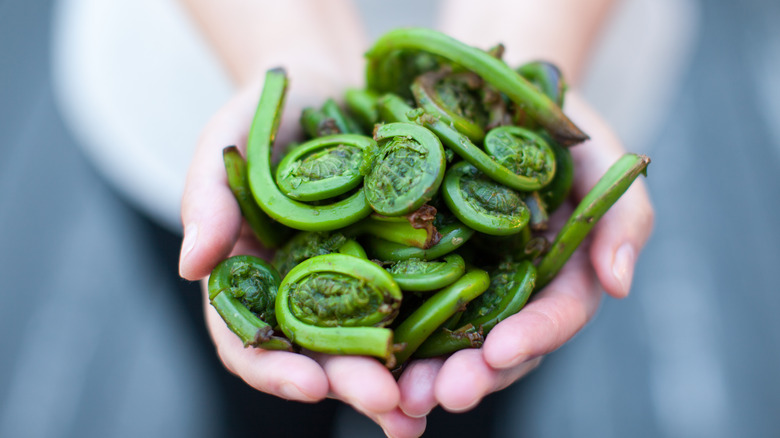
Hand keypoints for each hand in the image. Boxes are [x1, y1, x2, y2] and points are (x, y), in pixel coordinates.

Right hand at [178, 80, 426, 437]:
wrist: (327, 81)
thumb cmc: (262, 113)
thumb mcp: (224, 144)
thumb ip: (205, 200)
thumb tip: (190, 268)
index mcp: (255, 281)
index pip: (250, 342)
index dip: (275, 370)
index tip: (309, 384)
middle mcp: (307, 292)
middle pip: (323, 355)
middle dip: (354, 384)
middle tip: (389, 404)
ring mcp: (359, 278)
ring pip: (377, 341)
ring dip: (403, 378)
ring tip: (430, 403)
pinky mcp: (406, 258)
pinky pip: (425, 296)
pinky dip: (443, 326)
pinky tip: (471, 348)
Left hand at [394, 91, 653, 416]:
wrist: (489, 88)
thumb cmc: (554, 117)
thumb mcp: (601, 154)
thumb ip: (622, 216)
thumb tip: (620, 284)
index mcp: (557, 273)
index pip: (554, 315)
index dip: (532, 337)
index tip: (501, 352)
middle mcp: (507, 288)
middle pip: (495, 346)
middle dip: (471, 375)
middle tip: (439, 394)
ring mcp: (459, 280)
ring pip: (444, 339)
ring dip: (423, 372)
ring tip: (396, 395)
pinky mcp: (412, 264)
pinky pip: (398, 301)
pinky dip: (383, 331)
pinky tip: (359, 350)